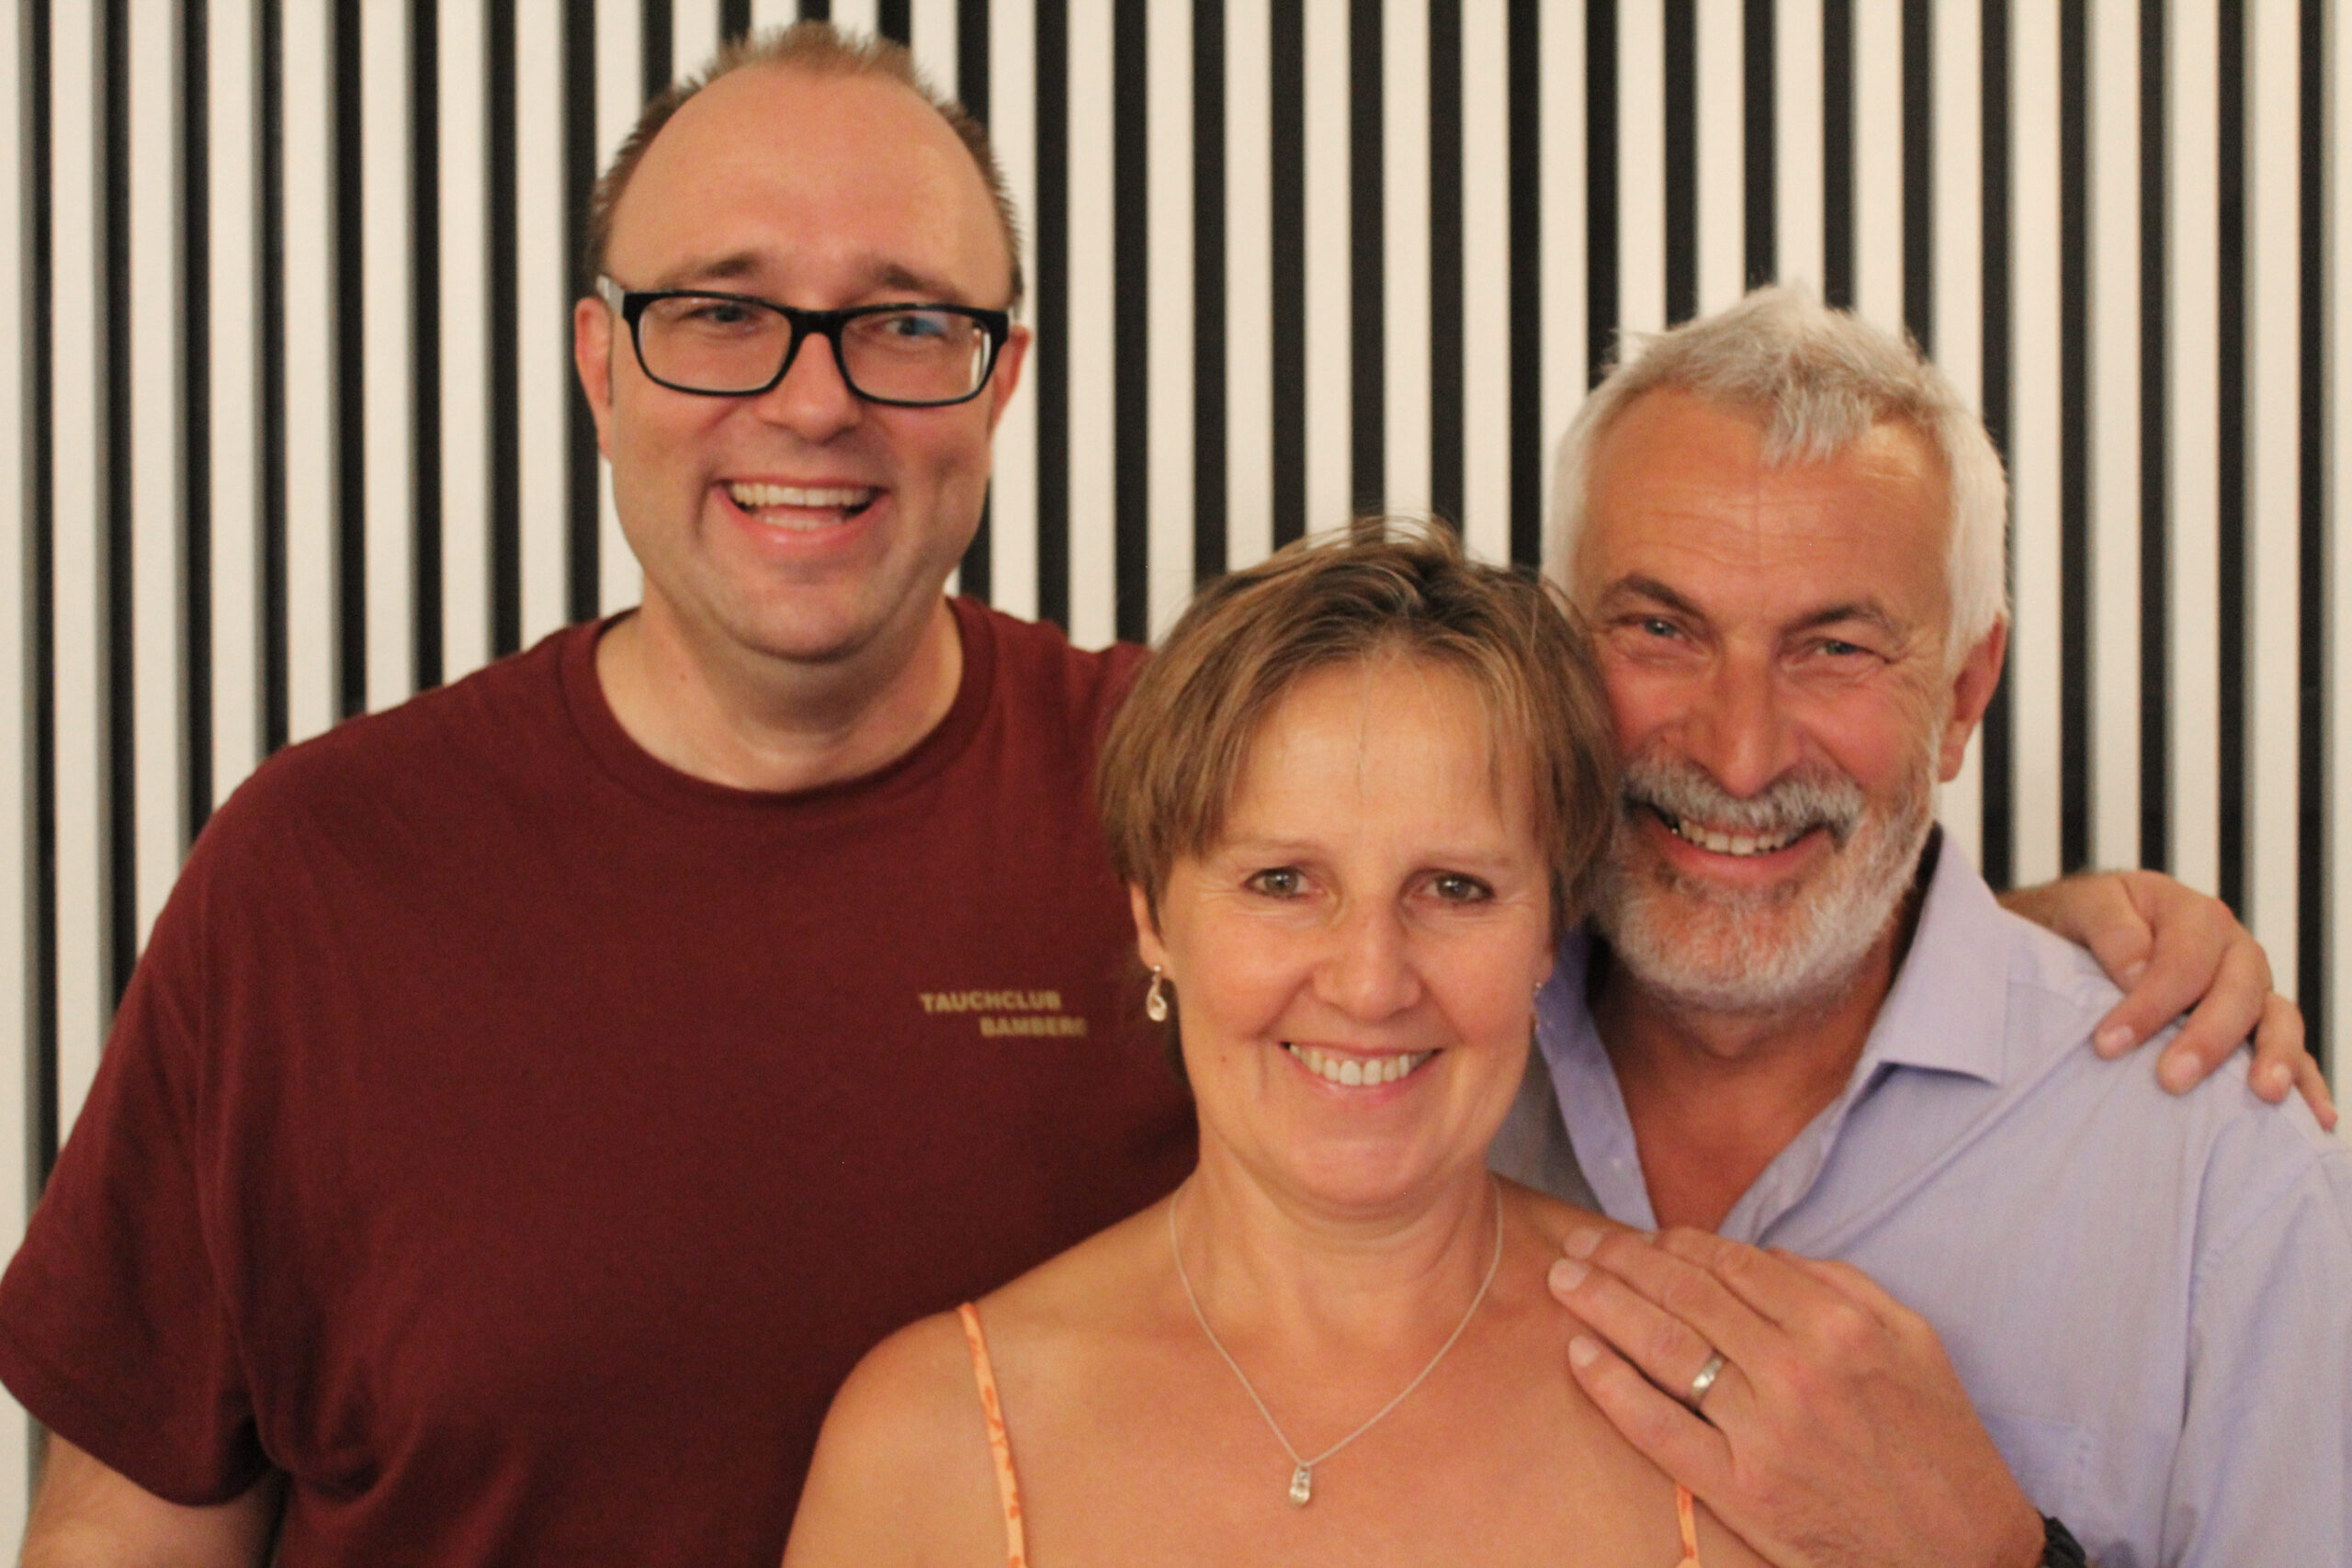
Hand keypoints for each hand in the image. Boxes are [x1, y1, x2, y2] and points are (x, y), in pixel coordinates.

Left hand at [1551, 1227, 2043, 1567]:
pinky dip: (1611, 1386)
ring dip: (1604, 1304)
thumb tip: (1766, 1256)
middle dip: (1623, 1260)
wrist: (1963, 1554)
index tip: (1643, 1236)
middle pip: (1686, 1294)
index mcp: (1838, 1326)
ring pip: (1664, 1346)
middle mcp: (1796, 1369)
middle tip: (1581, 1242)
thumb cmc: (1941, 1445)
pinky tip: (1579, 1355)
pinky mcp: (1742, 1491)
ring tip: (1565, 1281)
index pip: (1732, 1263)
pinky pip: (1659, 1428)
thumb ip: (1841, 1286)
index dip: (1677, 1242)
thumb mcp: (1913, 1342)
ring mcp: (1764, 1432)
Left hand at [2000, 870, 2334, 1129]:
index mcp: (2193, 915)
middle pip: (2239, 991)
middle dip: (2208, 1039)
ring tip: (2266, 1095)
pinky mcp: (2257, 1024)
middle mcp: (2233, 950)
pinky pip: (2293, 1051)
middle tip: (2171, 1080)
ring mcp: (2252, 988)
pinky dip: (2307, 1082)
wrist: (2082, 930)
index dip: (2149, 1004)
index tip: (2108, 1045)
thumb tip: (2136, 971)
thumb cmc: (2082, 921)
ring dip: (2276, 1057)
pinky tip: (2316, 1119)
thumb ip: (2109, 928)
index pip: (2183, 962)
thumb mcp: (2081, 905)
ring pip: (2278, 1019)